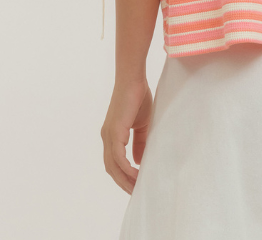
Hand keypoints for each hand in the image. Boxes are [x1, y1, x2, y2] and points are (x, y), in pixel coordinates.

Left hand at [101, 78, 152, 193]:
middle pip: (112, 169)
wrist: (133, 79)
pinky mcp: (114, 131)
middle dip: (123, 183)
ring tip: (138, 187)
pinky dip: (126, 168)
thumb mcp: (141, 124)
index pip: (115, 163)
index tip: (135, 186)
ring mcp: (109, 135)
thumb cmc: (137, 97)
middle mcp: (107, 138)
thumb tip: (139, 161)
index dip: (123, 176)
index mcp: (112, 136)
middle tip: (137, 193)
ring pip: (113, 166)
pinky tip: (136, 174)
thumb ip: (139, 142)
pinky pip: (118, 157)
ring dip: (125, 179)